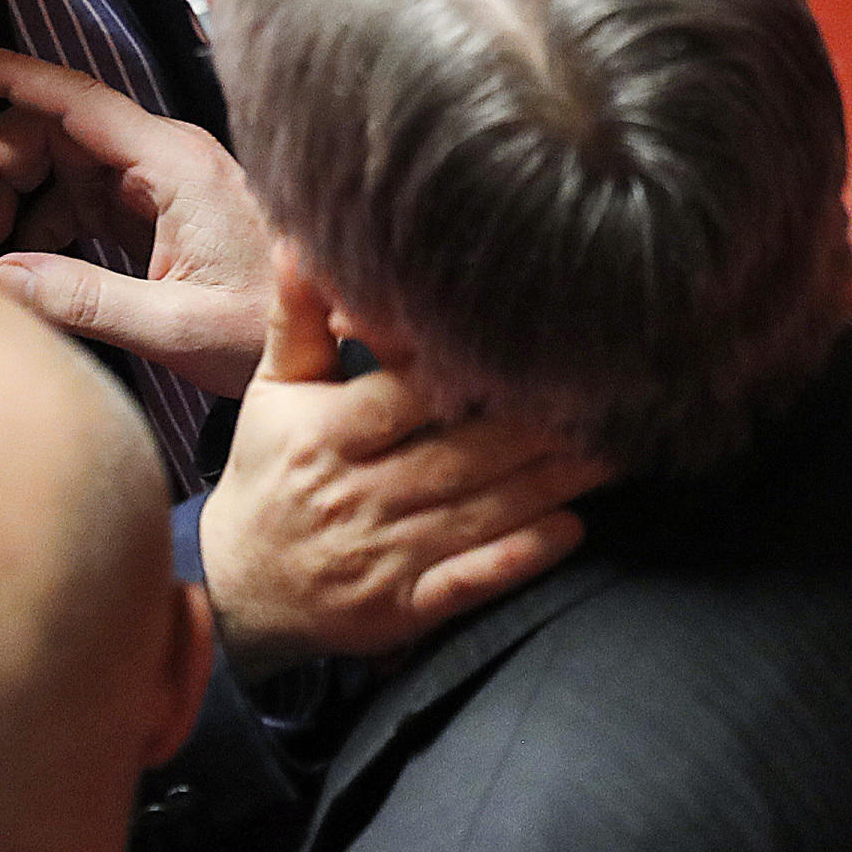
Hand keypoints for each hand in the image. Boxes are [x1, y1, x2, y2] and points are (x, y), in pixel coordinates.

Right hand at [0, 39, 276, 396]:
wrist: (331, 344)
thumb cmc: (273, 327)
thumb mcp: (179, 328)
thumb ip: (87, 301)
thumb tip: (1, 275)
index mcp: (174, 164)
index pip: (71, 97)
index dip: (3, 71)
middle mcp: (164, 158)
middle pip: (51, 129)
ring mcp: (160, 182)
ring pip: (60, 161)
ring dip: (10, 194)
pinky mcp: (156, 213)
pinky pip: (80, 196)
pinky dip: (39, 220)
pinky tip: (24, 262)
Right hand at [198, 264, 606, 678]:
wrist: (241, 587)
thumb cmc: (267, 472)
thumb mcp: (273, 390)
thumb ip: (296, 318)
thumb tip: (297, 243)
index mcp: (324, 435)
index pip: (403, 397)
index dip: (465, 372)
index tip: (529, 346)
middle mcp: (356, 495)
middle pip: (460, 456)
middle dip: (535, 429)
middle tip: (601, 398)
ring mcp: (383, 556)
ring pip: (480, 513)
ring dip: (550, 484)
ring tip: (610, 451)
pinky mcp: (405, 608)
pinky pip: (472, 580)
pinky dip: (522, 557)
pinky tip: (571, 529)